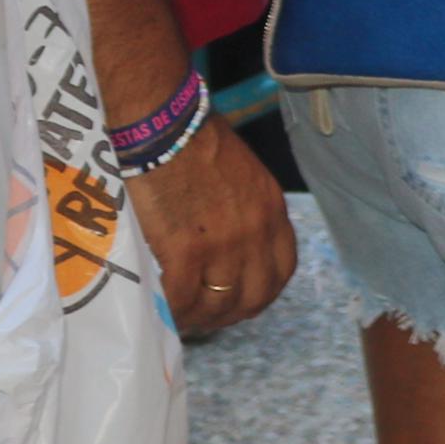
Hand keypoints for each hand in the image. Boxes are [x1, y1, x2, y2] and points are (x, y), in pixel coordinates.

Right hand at [130, 112, 296, 339]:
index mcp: (272, 209)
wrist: (164, 126)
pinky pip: (183, 299)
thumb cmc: (194, 138)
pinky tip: (161, 307)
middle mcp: (256, 232)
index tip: (240, 300)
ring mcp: (224, 244)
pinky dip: (173, 310)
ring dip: (200, 317)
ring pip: (219, 304)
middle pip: (255, 295)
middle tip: (207, 317)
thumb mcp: (241, 173)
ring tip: (180, 316)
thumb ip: (244, 208)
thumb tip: (228, 237)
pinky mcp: (186, 251)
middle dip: (231, 314)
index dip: (262, 292)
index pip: (283, 269)